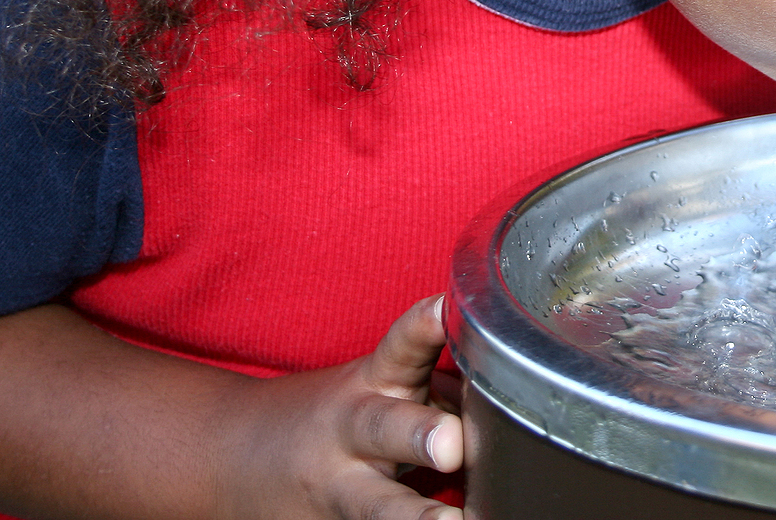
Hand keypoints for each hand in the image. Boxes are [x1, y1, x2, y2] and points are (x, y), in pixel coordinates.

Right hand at [221, 294, 464, 519]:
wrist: (232, 456)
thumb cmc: (340, 415)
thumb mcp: (381, 386)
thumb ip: (440, 389)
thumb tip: (511, 397)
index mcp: (374, 382)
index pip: (400, 346)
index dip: (424, 326)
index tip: (447, 308)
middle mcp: (356, 432)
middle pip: (384, 428)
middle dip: (420, 434)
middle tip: (453, 446)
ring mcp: (341, 488)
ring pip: (377, 505)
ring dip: (415, 516)